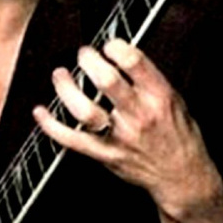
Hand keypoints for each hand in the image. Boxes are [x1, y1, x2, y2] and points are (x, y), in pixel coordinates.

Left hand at [31, 39, 222, 220]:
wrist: (182, 177)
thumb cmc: (179, 136)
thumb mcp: (174, 100)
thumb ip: (148, 79)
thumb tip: (119, 54)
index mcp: (159, 97)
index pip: (134, 61)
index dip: (115, 46)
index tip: (107, 45)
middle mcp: (139, 115)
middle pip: (106, 81)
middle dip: (88, 61)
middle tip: (82, 55)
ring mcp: (120, 136)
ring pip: (84, 110)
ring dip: (66, 89)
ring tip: (60, 75)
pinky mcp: (105, 154)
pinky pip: (72, 139)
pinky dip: (51, 126)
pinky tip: (40, 111)